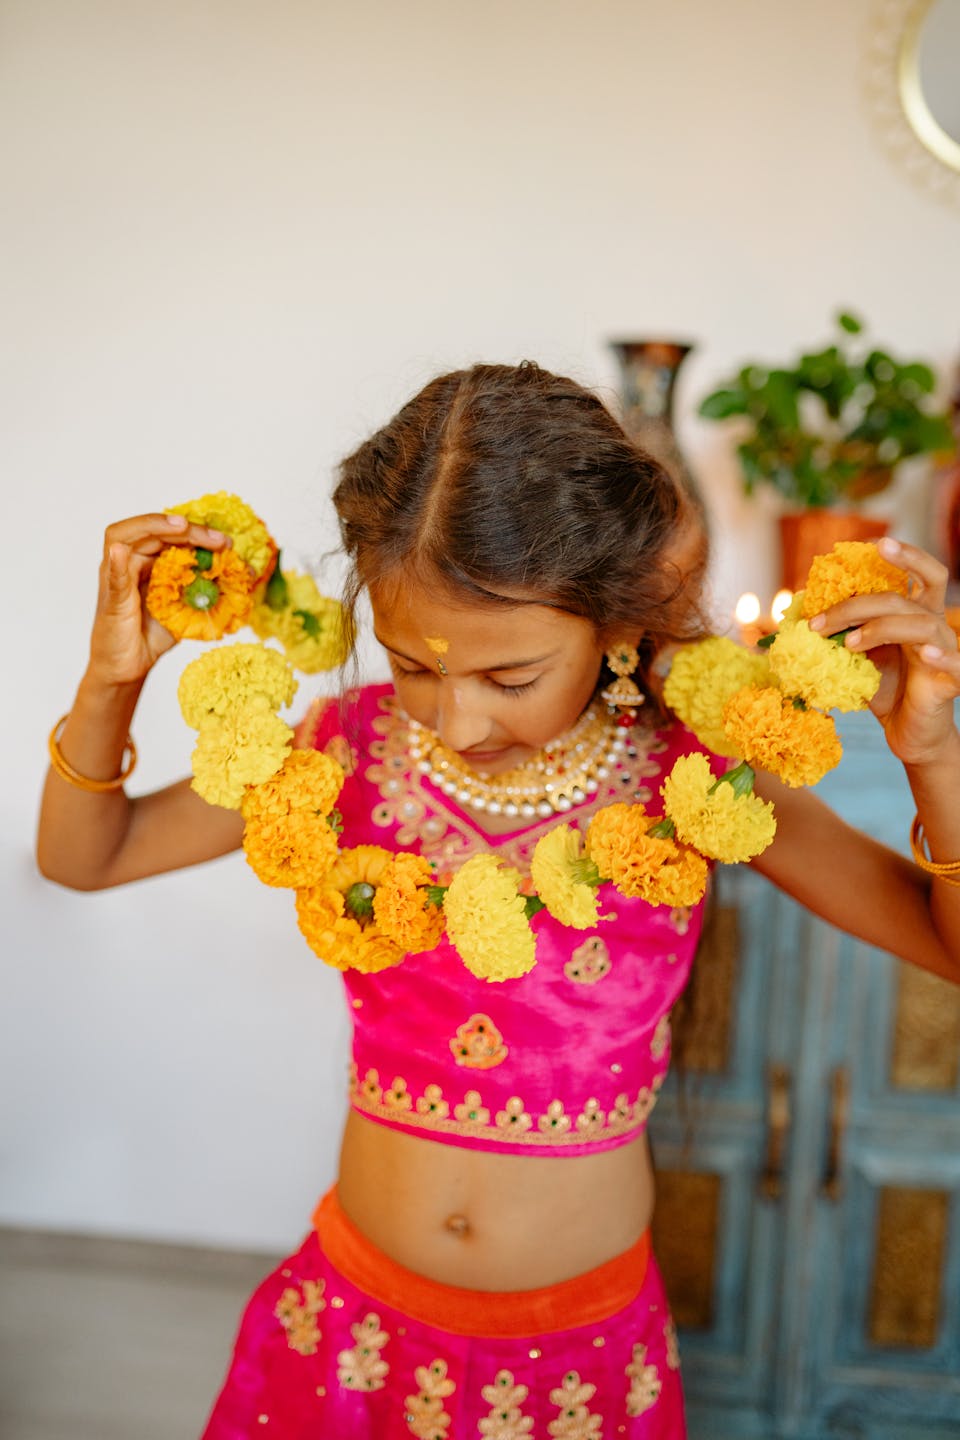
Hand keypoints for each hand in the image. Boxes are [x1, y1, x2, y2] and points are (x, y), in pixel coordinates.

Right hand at [87, 513, 231, 685]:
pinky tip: (119, 551)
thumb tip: (247, 572)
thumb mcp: (188, 607)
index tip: (226, 542)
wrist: (129, 667)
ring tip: (181, 526)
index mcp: (147, 561)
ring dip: (155, 528)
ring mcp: (116, 578)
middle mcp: (129, 563)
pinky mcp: (112, 600)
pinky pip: (113, 578)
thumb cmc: (153, 634)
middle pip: (152, 531)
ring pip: (124, 539)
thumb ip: (210, 588)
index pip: (168, 534)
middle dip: (187, 530)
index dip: (197, 532)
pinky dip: (116, 562)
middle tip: (218, 539)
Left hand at [809, 538, 959, 766]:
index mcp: (915, 614)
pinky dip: (943, 656)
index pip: (920, 573)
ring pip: (923, 623)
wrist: (909, 734)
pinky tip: (926, 654)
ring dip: (880, 628)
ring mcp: (945, 651)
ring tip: (848, 645)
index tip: (873, 545)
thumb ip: (838, 633)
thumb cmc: (886, 692)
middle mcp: (933, 626)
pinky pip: (956, 663)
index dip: (904, 555)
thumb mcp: (857, 659)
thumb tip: (798, 611)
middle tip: (821, 619)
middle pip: (909, 595)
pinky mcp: (951, 681)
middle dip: (861, 601)